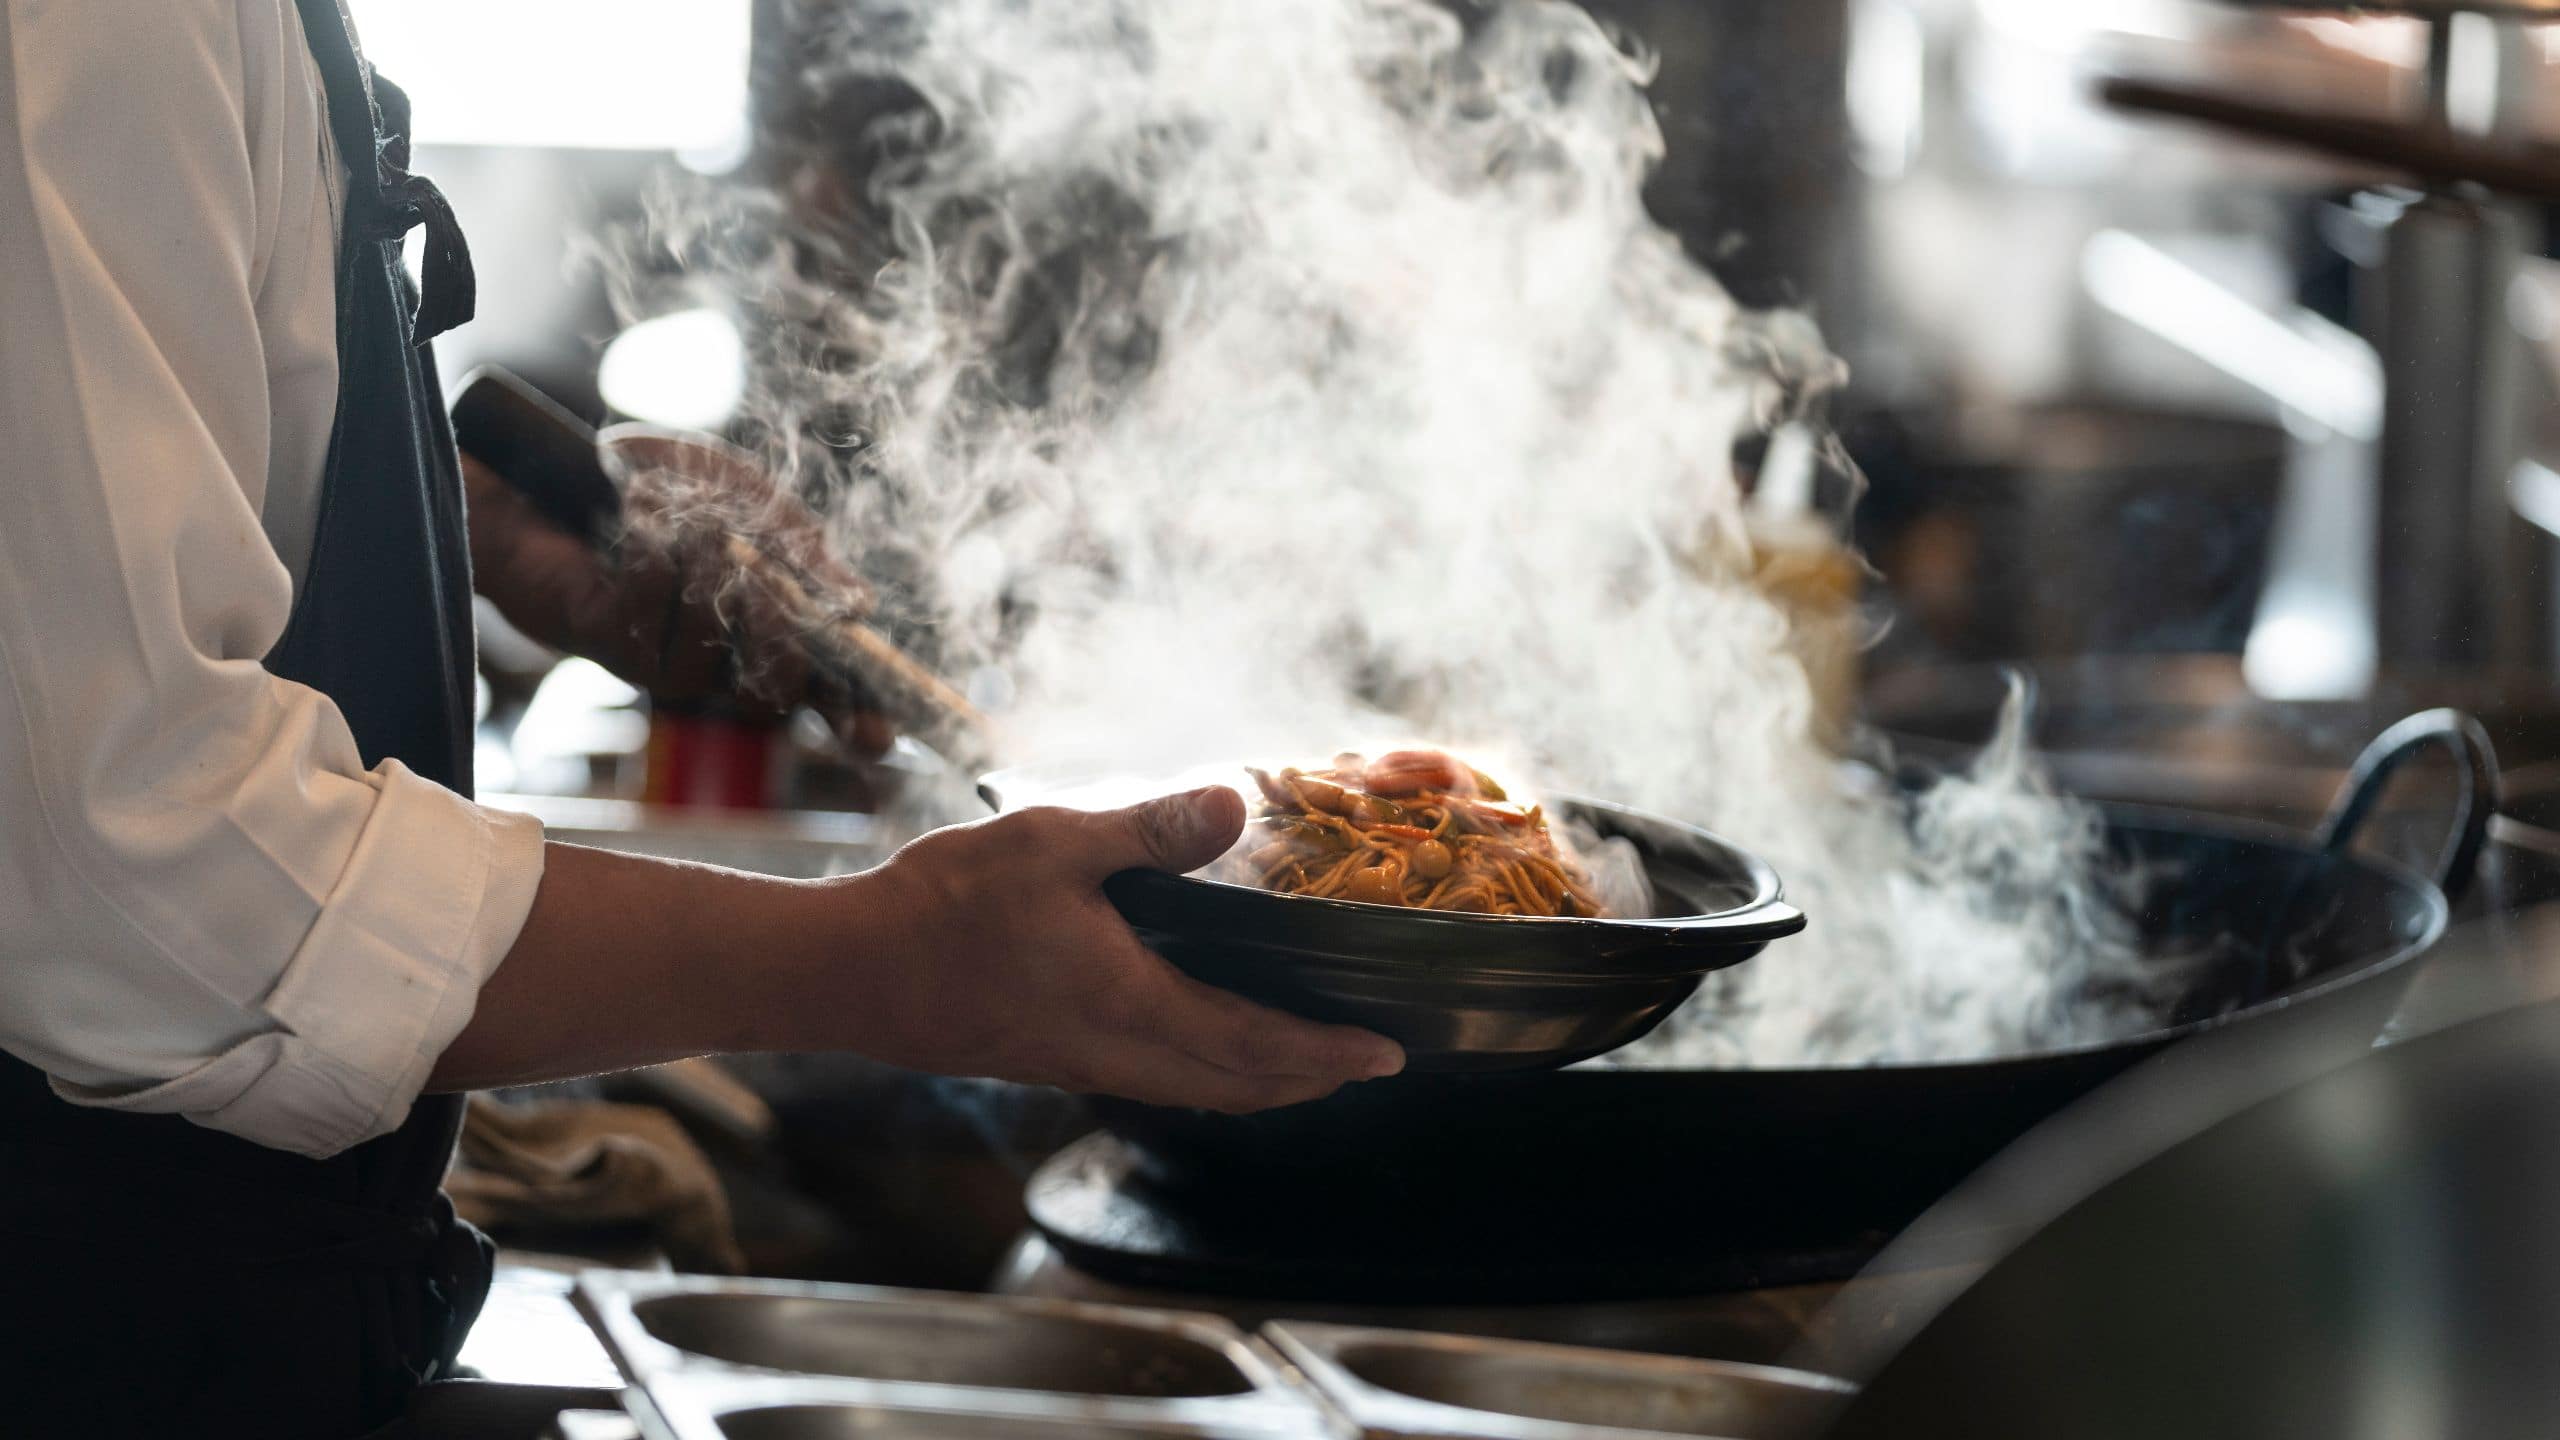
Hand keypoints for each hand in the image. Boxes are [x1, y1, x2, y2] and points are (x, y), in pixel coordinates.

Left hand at [461, 429, 893, 755]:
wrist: (553, 468)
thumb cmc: (663, 487)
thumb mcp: (751, 502)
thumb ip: (804, 551)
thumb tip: (860, 608)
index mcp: (768, 632)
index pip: (827, 694)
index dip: (857, 720)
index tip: (879, 734)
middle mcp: (721, 663)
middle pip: (778, 693)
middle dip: (779, 630)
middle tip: (763, 578)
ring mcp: (663, 662)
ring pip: (712, 647)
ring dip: (707, 567)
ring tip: (688, 514)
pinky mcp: (607, 644)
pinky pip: (650, 611)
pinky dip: (654, 551)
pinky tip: (637, 517)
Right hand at [830, 786, 1406, 1110]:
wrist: (844, 975)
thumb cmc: (941, 907)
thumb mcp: (1051, 844)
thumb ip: (1148, 830)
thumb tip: (1236, 801)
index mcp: (1134, 1006)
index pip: (1257, 1045)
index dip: (1328, 1053)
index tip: (1386, 1054)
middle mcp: (1117, 1052)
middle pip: (1238, 1087)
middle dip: (1308, 1079)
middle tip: (1365, 1061)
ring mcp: (1080, 1063)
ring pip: (1195, 1089)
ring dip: (1258, 1081)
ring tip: (1301, 1059)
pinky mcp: (1047, 1058)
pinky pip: (1153, 1079)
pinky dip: (1204, 1070)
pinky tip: (1198, 1039)